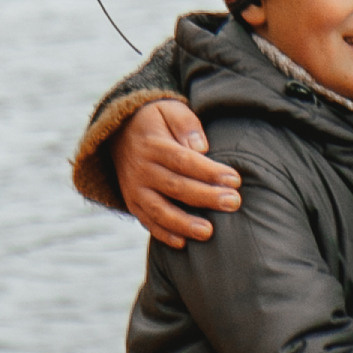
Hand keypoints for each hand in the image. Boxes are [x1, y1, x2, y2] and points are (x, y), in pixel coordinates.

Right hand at [115, 98, 241, 246]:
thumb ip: (185, 124)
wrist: (118, 133)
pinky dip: (163, 234)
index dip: (209, 171)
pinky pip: (147, 221)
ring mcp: (134, 189)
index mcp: (153, 145)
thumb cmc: (156, 120)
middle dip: (206, 197)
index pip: (184, 160)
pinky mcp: (132, 203)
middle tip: (233, 203)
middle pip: (176, 186)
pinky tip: (183, 243)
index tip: (234, 179)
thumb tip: (201, 148)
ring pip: (159, 210)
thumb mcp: (169, 109)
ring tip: (208, 232)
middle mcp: (141, 169)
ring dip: (184, 223)